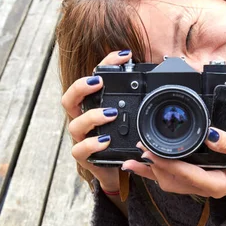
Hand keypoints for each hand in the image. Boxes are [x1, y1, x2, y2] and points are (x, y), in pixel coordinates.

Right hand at [61, 50, 132, 191]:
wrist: (114, 170)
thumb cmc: (120, 140)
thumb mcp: (129, 119)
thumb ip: (136, 101)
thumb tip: (157, 82)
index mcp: (92, 106)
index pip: (92, 79)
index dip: (105, 64)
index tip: (124, 55)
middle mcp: (82, 120)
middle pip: (69, 98)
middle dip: (81, 87)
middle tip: (98, 81)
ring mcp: (81, 138)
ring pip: (75, 124)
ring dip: (92, 116)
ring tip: (110, 114)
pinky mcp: (84, 156)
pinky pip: (80, 150)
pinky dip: (92, 144)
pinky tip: (105, 140)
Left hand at [121, 128, 225, 197]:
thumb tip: (211, 135)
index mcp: (217, 185)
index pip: (186, 175)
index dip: (166, 164)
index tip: (151, 152)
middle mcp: (205, 189)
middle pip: (172, 181)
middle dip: (153, 167)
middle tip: (138, 150)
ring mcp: (199, 187)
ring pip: (168, 183)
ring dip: (150, 172)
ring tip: (130, 162)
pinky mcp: (196, 181)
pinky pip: (172, 179)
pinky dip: (155, 172)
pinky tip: (143, 165)